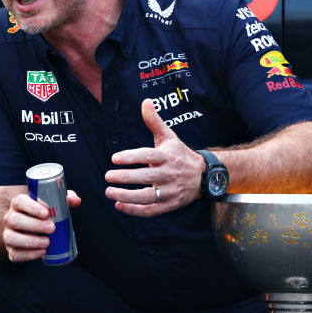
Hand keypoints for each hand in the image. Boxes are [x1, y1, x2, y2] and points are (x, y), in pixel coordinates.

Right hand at [1, 189, 79, 261]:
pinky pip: (14, 254)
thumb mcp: (50, 203)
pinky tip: (42, 252)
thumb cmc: (41, 214)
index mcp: (18, 204)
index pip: (20, 202)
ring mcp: (8, 234)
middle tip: (52, 228)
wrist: (27, 227)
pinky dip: (28, 255)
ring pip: (10, 237)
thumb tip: (76, 200)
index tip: (46, 213)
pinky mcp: (11, 249)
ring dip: (30, 241)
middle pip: (15, 220)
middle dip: (34, 225)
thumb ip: (63, 199)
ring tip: (47, 242)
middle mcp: (10, 218)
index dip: (31, 207)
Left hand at [104, 99, 203, 216]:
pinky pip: (152, 210)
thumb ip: (154, 121)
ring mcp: (171, 191)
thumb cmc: (179, 154)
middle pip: (147, 177)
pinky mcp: (171, 204)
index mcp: (168, 156)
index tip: (114, 158)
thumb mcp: (168, 137)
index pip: (148, 156)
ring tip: (109, 192)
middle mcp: (170, 174)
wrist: (203, 176)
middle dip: (125, 178)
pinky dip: (135, 210)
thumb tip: (145, 102)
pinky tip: (119, 205)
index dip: (131, 157)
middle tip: (107, 176)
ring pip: (148, 197)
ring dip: (127, 197)